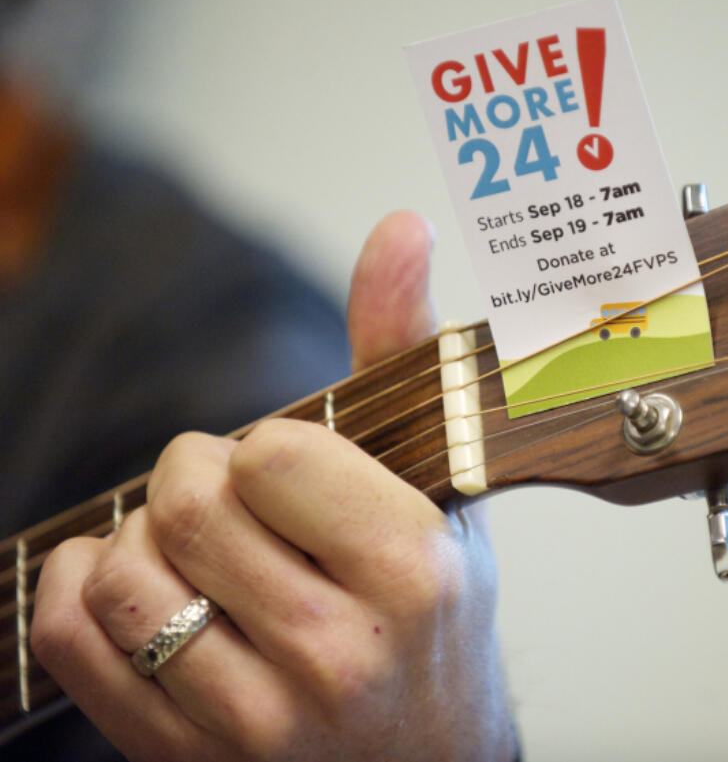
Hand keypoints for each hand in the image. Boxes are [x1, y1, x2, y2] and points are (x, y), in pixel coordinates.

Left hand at [31, 212, 516, 760]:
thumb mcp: (444, 494)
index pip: (272, 454)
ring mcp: (259, 718)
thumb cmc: (440, 622)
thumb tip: (400, 228)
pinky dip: (75, 587)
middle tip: (230, 492)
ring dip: (142, 534)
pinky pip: (74, 646)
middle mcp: (338, 652)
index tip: (289, 468)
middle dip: (195, 474)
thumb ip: (405, 354)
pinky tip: (128, 577)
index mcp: (413, 572)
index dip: (267, 447)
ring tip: (195, 545)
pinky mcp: (191, 759)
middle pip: (187, 504)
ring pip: (125, 573)